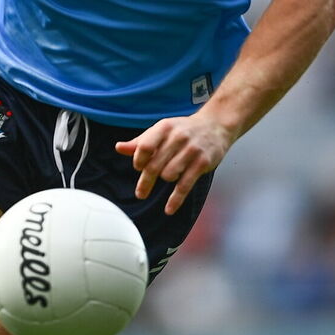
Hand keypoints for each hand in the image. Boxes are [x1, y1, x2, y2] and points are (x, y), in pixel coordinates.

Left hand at [116, 113, 234, 214]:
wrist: (215, 126)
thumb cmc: (183, 130)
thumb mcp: (162, 131)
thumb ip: (141, 141)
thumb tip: (119, 148)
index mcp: (164, 128)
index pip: (145, 146)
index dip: (138, 160)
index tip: (138, 168)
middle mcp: (178, 138)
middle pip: (155, 165)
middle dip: (146, 181)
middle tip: (140, 193)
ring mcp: (191, 150)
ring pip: (169, 175)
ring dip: (165, 179)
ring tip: (169, 176)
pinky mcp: (203, 163)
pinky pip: (185, 185)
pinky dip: (176, 199)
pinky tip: (169, 209)